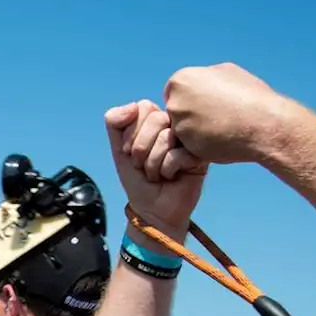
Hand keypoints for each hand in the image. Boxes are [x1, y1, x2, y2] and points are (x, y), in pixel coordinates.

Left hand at [105, 101, 206, 243]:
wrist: (151, 209)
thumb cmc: (137, 178)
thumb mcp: (118, 148)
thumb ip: (114, 121)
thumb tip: (133, 106)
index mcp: (158, 119)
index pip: (144, 107)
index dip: (131, 133)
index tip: (130, 152)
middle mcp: (176, 125)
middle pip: (156, 118)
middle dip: (141, 148)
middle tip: (143, 165)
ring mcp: (191, 139)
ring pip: (166, 137)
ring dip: (152, 163)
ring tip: (157, 174)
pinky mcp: (201, 156)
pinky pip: (177, 155)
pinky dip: (166, 171)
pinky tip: (172, 177)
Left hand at [163, 63, 296, 165]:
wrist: (264, 124)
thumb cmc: (250, 97)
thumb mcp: (227, 73)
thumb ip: (206, 77)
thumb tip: (200, 80)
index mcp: (181, 80)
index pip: (176, 93)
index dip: (193, 101)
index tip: (210, 105)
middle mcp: (174, 102)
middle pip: (176, 113)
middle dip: (192, 117)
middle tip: (217, 119)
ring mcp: (179, 126)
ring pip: (183, 131)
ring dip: (197, 133)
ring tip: (222, 129)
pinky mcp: (187, 146)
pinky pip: (190, 148)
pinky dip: (202, 147)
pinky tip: (221, 141)